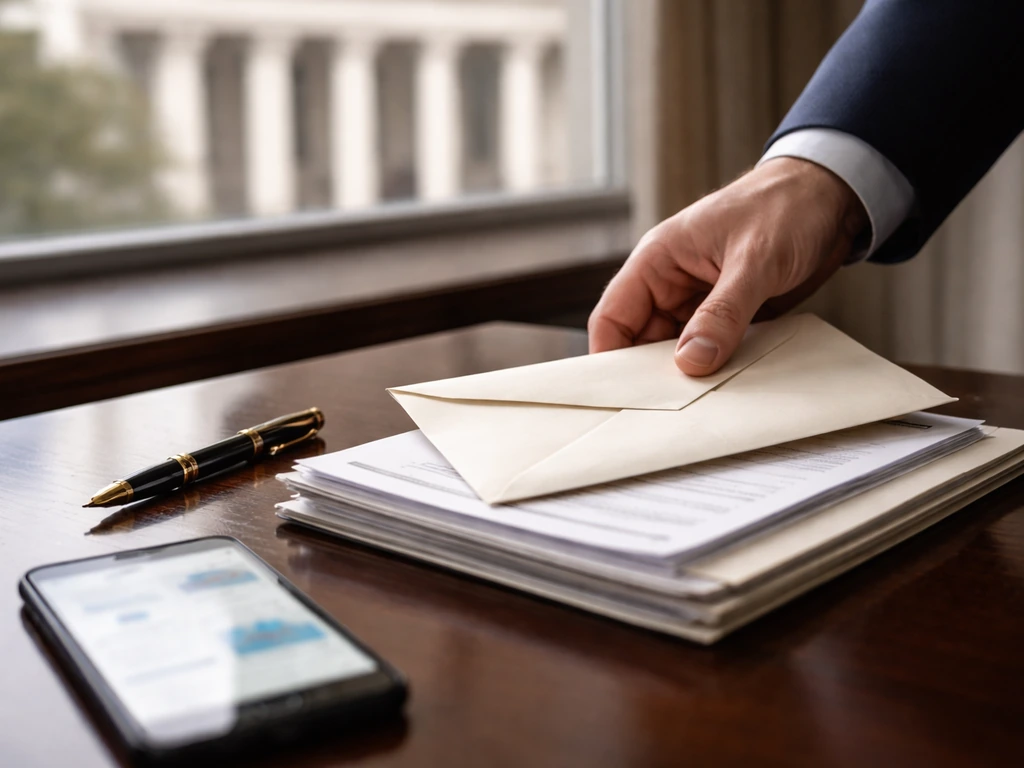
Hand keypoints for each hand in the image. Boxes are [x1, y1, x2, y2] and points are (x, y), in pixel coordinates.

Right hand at [588, 157, 868, 374]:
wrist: (834, 196)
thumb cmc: (786, 205)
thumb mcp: (754, 260)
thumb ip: (723, 312)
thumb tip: (692, 360)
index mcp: (658, 260)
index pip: (613, 316)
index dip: (610, 357)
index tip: (622, 394)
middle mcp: (672, 284)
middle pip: (641, 342)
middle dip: (651, 375)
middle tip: (666, 408)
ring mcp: (699, 301)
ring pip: (677, 351)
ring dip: (688, 374)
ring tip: (699, 402)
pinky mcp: (728, 315)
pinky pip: (712, 349)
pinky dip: (717, 368)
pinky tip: (727, 387)